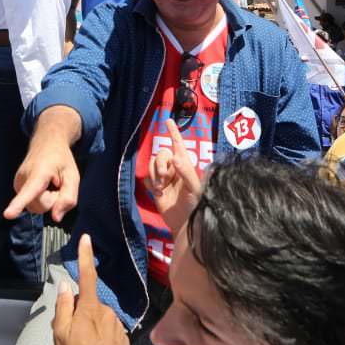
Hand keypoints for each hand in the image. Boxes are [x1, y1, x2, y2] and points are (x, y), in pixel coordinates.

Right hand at [5, 134, 79, 221]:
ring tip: (49, 183)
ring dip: (47, 199)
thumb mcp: (73, 176)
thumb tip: (56, 218)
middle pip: (41, 206)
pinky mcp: (17, 188)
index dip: (18, 204)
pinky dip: (40, 198)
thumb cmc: (61, 159)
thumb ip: (68, 198)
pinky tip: (42, 186)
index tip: (8, 214)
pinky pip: (31, 203)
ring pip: (36, 207)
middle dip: (53, 200)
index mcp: (38, 173)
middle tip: (56, 183)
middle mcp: (23, 179)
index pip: (28, 192)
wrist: (47, 143)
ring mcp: (17, 184)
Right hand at [53, 234, 128, 344]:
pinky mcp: (124, 340)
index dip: (86, 256)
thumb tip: (65, 287)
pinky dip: (101, 338)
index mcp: (90, 311)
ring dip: (91, 326)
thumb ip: (63, 307)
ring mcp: (118, 327)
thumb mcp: (60, 335)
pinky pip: (109, 330)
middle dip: (80, 312)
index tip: (86, 239)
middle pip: (90, 302)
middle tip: (71, 334)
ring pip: (100, 317)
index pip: (87, 276)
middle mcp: (108, 315)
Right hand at [148, 119, 203, 236]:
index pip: (179, 145)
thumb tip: (175, 158)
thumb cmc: (196, 205)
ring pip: (153, 164)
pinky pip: (148, 176)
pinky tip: (159, 193)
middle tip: (165, 178)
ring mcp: (164, 177)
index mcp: (186, 166)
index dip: (174, 132)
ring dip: (156, 174)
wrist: (185, 224)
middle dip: (161, 164)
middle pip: (162, 154)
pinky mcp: (155, 187)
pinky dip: (152, 183)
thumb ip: (186, 172)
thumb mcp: (195, 188)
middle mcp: (174, 168)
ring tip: (162, 188)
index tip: (168, 120)